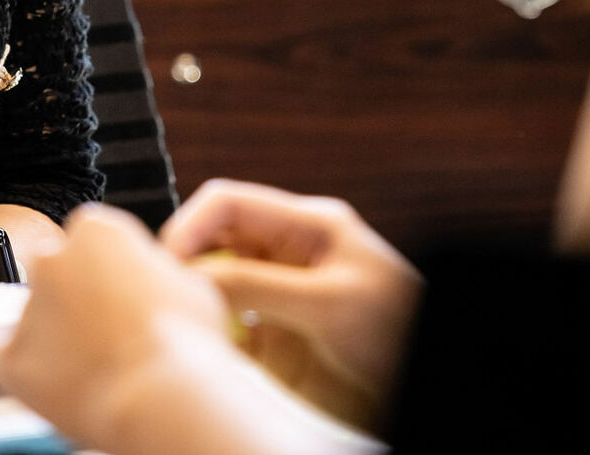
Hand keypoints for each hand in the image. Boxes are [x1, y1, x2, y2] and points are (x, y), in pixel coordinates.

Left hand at [0, 204, 237, 452]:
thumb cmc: (188, 341)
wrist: (164, 395)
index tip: (122, 293)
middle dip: (71, 293)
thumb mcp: (189, 283)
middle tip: (101, 328)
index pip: (88, 238)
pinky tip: (23, 372)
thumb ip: (153, 270)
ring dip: (47, 332)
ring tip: (83, 365)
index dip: (108, 267)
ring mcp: (27, 308)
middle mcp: (52, 259)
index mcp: (96, 230)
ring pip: (27, 314)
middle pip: (53, 269)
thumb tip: (147, 278)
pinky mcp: (10, 357)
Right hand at [160, 180, 422, 421]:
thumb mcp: (331, 301)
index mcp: (306, 227)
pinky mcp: (275, 345)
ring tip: (184, 328)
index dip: (190, 225)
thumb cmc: (401, 331)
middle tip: (165, 297)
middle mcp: (286, 258)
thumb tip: (195, 277)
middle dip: (184, 265)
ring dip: (195, 305)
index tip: (167, 261)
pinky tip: (208, 357)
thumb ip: (261, 284)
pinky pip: (226, 335)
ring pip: (214, 291)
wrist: (424, 385)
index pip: (227, 204)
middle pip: (213, 244)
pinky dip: (210, 343)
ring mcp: (279, 302)